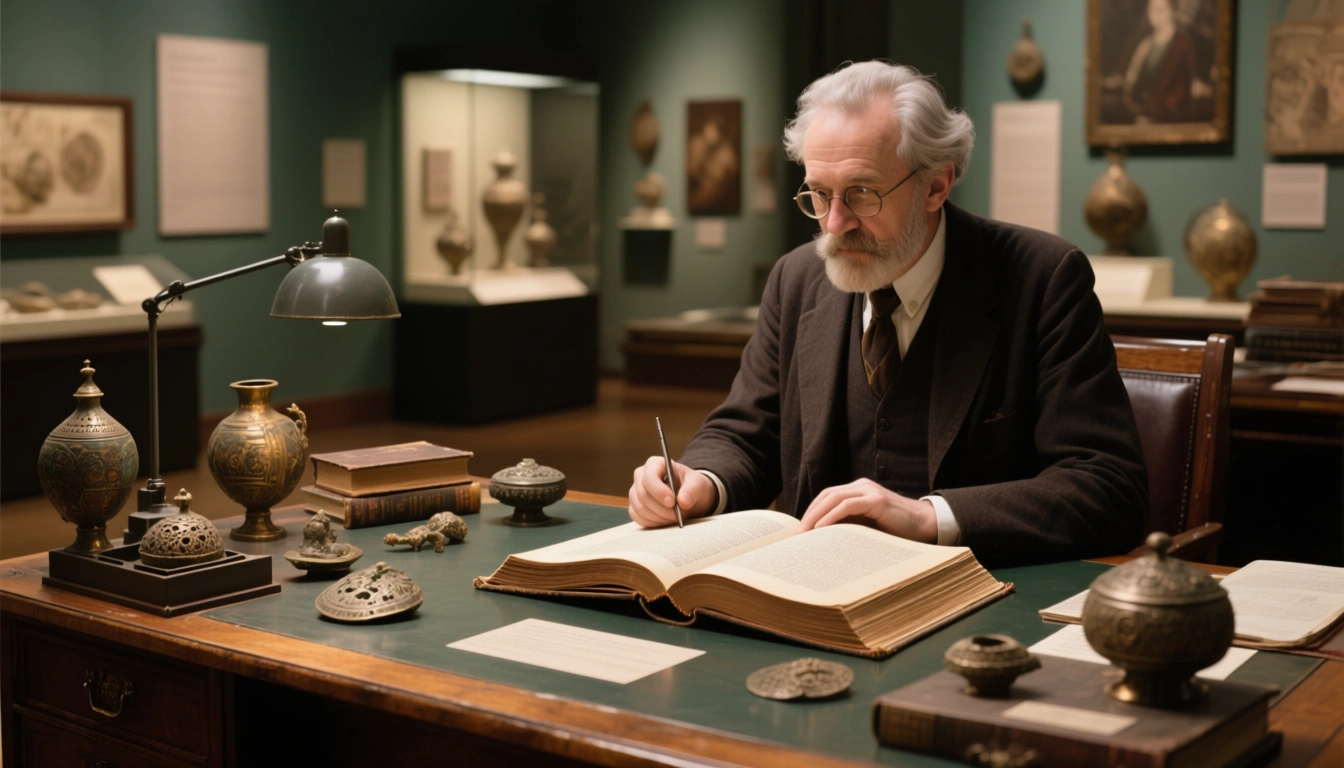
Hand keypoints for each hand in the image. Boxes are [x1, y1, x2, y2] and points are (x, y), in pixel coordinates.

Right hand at [628, 456, 716, 526]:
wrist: (688, 497)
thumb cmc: (691, 486)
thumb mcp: (697, 484)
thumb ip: (692, 490)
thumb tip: (683, 501)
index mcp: (654, 464)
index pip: (649, 477)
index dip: (658, 491)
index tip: (672, 502)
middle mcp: (641, 476)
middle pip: (642, 495)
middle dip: (661, 508)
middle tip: (677, 514)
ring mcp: (636, 493)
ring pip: (640, 508)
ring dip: (658, 517)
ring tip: (674, 517)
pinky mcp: (635, 508)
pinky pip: (639, 518)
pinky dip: (653, 522)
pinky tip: (665, 520)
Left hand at [798, 479, 937, 542]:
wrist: (925, 526)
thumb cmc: (896, 530)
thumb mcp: (867, 526)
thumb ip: (849, 526)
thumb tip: (821, 539)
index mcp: (858, 491)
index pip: (828, 497)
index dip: (812, 511)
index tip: (801, 529)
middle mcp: (862, 487)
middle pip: (827, 495)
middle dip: (810, 513)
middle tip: (798, 532)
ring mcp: (869, 491)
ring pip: (834, 498)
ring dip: (816, 515)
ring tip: (805, 531)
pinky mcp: (876, 500)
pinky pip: (847, 506)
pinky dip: (831, 516)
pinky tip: (821, 528)